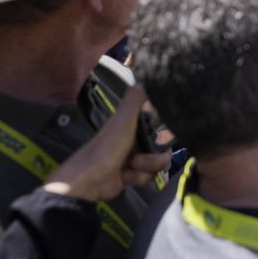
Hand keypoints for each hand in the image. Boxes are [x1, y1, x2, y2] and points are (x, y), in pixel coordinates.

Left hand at [44, 86, 169, 202]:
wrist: (89, 180)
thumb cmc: (107, 147)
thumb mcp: (122, 120)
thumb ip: (135, 99)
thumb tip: (146, 78)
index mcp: (132, 124)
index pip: (157, 122)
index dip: (166, 128)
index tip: (168, 133)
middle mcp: (135, 140)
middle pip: (161, 147)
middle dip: (156, 155)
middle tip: (143, 157)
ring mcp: (134, 159)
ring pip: (156, 163)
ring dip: (147, 167)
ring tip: (132, 167)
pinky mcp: (132, 175)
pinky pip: (147, 176)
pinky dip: (138, 178)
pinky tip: (126, 177)